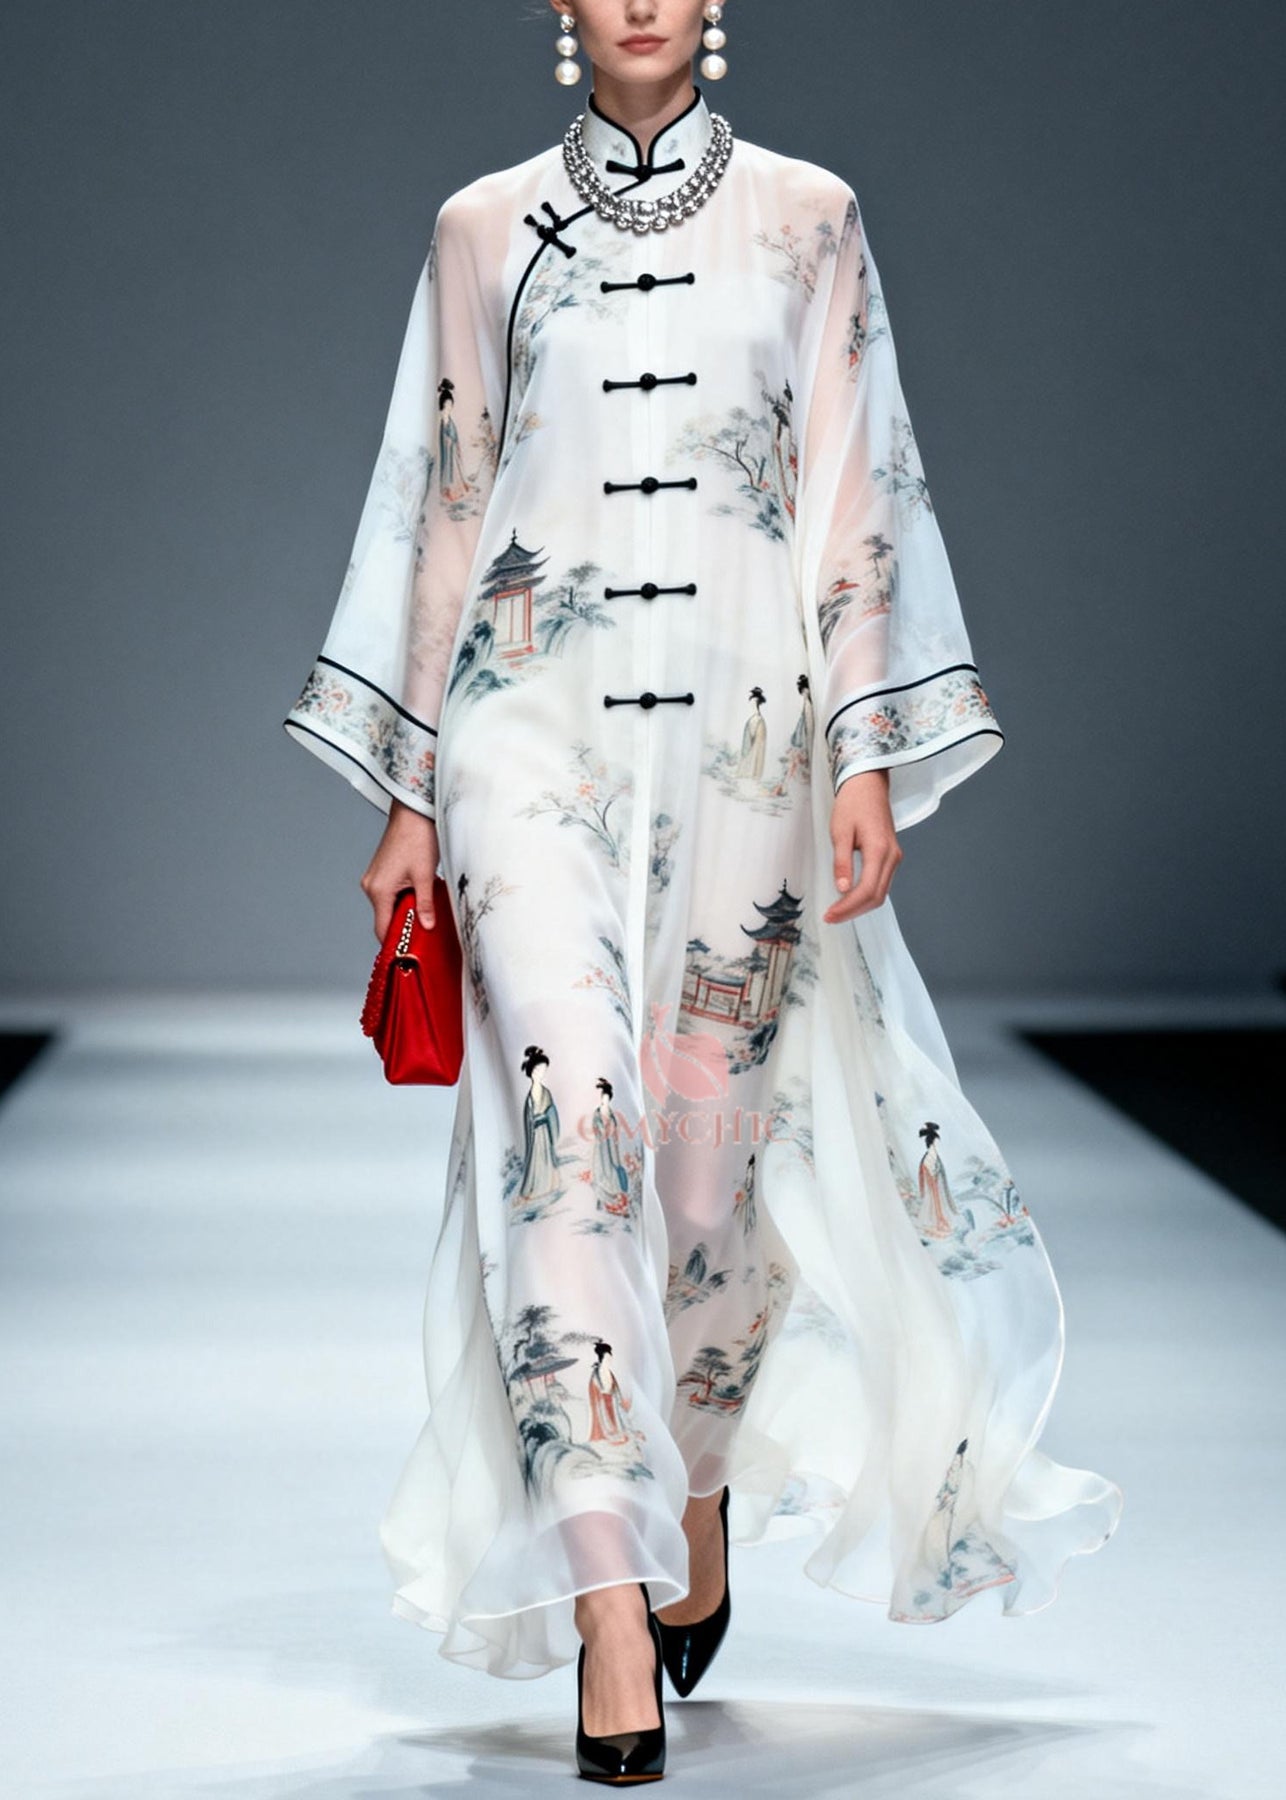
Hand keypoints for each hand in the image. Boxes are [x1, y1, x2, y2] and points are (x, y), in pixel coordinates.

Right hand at [360, 800, 438, 940]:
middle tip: (426, 930)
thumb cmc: (418, 838)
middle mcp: (371, 886)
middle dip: (405, 926)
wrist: (413, 813)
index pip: (383, 929)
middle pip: (386, 919)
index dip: (396, 942)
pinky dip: (403, 899)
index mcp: (379, 890)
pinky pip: (390, 895)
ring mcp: (374, 879)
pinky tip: (420, 894)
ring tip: (426, 909)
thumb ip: (425, 905)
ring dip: (406, 911)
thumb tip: (427, 926)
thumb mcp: (425, 876)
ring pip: (389, 907)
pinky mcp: (380, 873)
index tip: (410, 953)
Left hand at [823, 769, 902, 923]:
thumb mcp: (840, 832)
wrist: (868, 784)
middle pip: (876, 897)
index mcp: (879, 850)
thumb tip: (842, 888)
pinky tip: (849, 897)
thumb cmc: (852, 803)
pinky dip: (866, 895)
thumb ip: (842, 862)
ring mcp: (894, 857)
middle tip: (831, 917)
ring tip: (838, 911)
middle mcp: (892, 856)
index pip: (866, 890)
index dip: (848, 907)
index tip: (829, 915)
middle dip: (853, 911)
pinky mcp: (891, 856)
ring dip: (860, 906)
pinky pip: (881, 883)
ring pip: (881, 893)